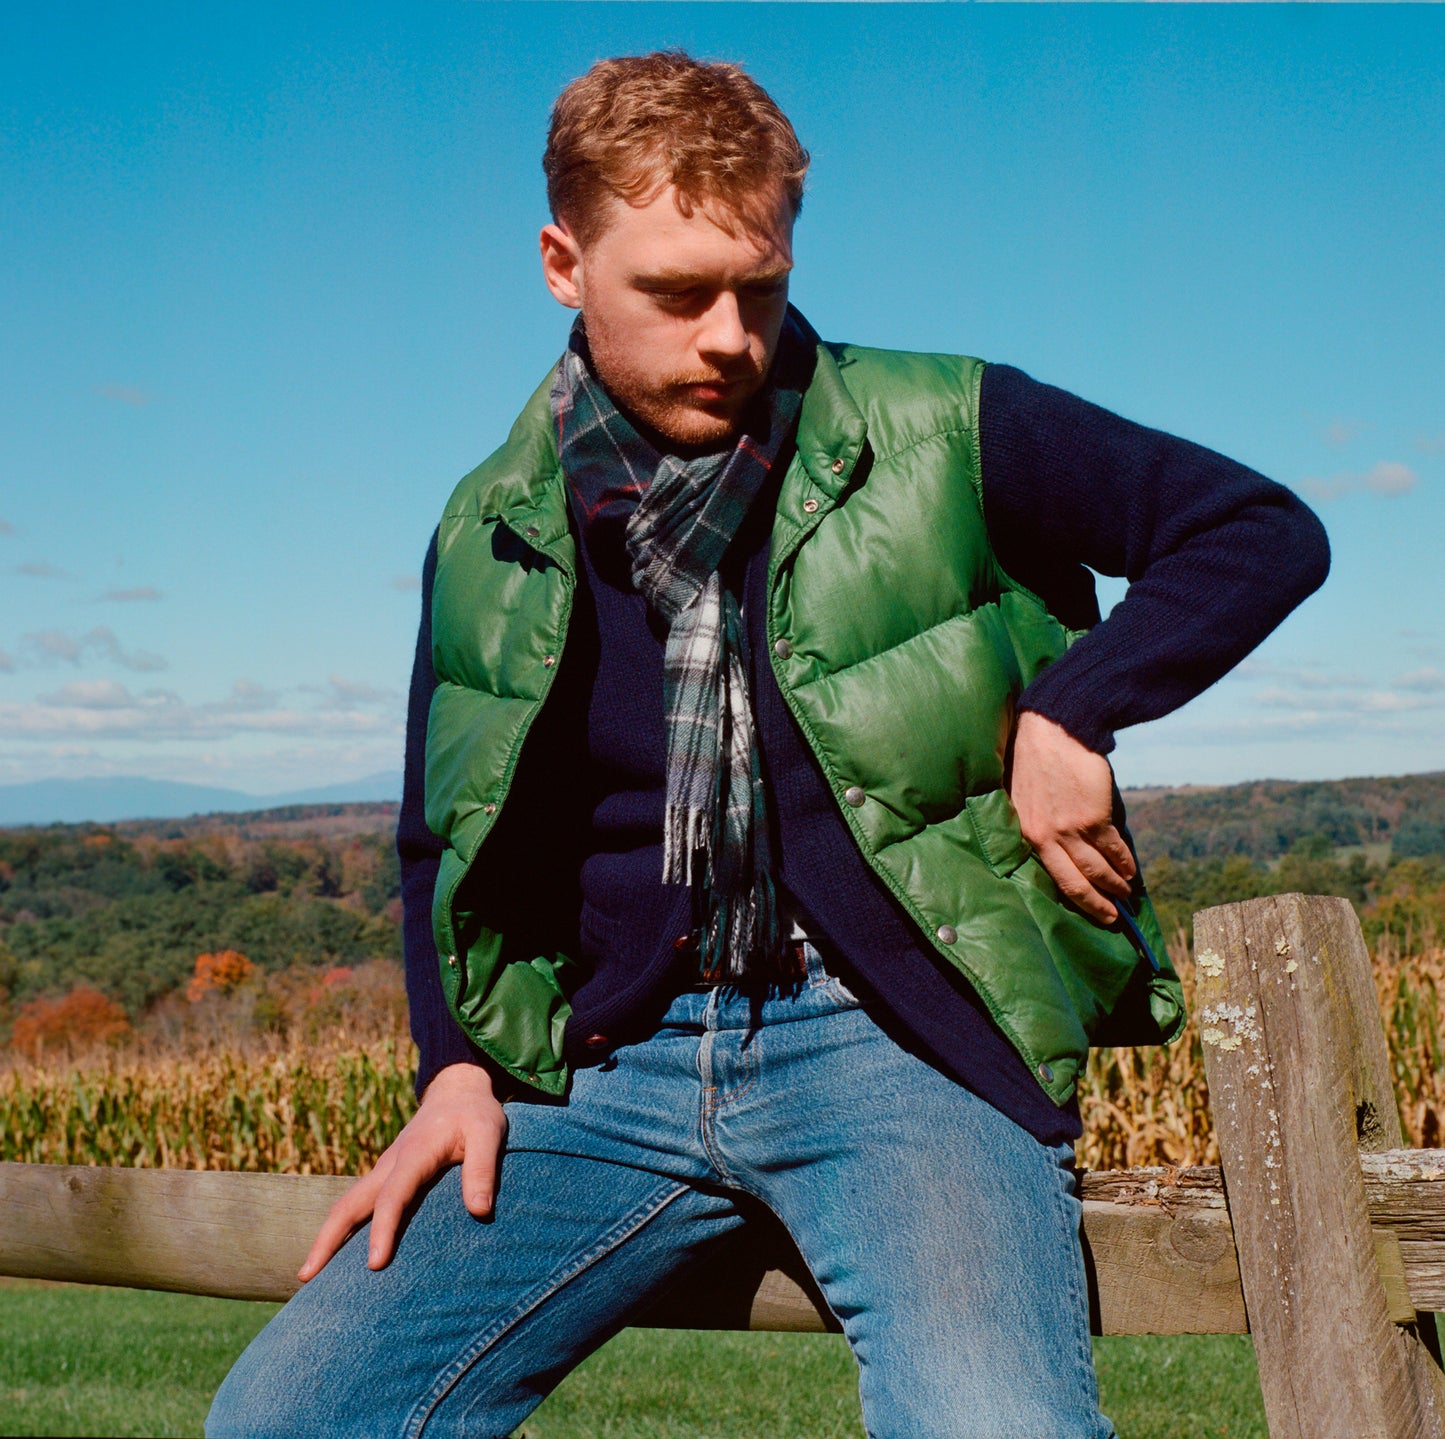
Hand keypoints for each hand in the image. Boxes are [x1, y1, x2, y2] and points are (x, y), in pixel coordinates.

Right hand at [297, 1061, 506, 1281]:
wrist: (456, 1090)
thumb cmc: (475, 1114)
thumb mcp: (489, 1133)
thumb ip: (483, 1169)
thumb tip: (480, 1211)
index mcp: (415, 1154)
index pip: (393, 1196)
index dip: (383, 1229)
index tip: (375, 1264)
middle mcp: (390, 1164)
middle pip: (349, 1203)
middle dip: (326, 1239)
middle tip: (305, 1278)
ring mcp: (384, 1170)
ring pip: (348, 1205)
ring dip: (328, 1237)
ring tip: (308, 1276)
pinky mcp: (386, 1176)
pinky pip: (359, 1204)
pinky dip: (344, 1229)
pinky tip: (340, 1256)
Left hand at [1006, 710, 1135, 923]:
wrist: (1053, 729)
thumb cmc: (1037, 760)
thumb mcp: (1025, 798)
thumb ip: (1040, 825)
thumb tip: (1064, 851)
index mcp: (1025, 833)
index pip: (1051, 877)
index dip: (1074, 898)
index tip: (1088, 910)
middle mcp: (1045, 837)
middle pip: (1075, 883)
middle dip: (1096, 904)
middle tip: (1112, 917)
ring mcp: (1069, 829)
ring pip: (1097, 869)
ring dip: (1115, 884)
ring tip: (1125, 893)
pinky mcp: (1093, 817)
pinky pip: (1113, 848)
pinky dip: (1125, 861)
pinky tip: (1131, 869)